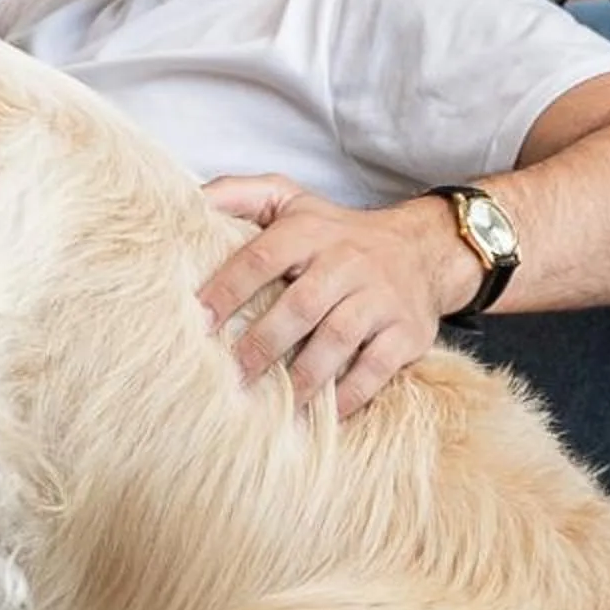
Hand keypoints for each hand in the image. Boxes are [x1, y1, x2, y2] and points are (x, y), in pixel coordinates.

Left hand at [196, 176, 480, 420]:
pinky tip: (322, 415)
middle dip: (262, 345)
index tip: (198, 322)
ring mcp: (380, 298)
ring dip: (302, 378)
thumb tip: (187, 201)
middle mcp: (346, 262)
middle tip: (230, 376)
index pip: (262, 258)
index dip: (228, 289)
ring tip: (272, 406)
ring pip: (337, 340)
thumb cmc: (335, 234)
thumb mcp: (289, 200)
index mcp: (308, 232)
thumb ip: (238, 194)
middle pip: (300, 306)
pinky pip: (376, 368)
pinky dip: (349, 395)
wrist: (422, 249)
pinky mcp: (407, 331)